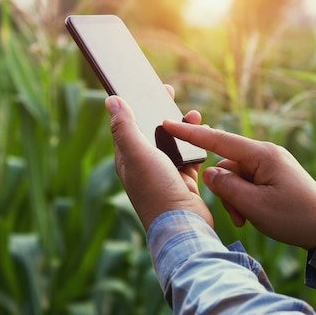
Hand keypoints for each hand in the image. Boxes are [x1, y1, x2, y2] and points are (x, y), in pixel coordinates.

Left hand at [105, 95, 212, 230]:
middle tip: (169, 92)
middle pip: (151, 131)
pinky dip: (196, 143)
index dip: (134, 104)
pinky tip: (204, 134)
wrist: (183, 227)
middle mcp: (144, 165)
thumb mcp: (137, 154)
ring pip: (172, 142)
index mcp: (127, 158)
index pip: (128, 125)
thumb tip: (111, 100)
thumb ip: (125, 127)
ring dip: (181, 126)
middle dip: (159, 111)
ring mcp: (164, 173)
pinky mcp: (183, 180)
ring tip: (194, 114)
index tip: (145, 87)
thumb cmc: (156, 191)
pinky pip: (189, 155)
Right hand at [162, 120, 315, 249]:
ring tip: (246, 219)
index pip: (219, 140)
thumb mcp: (255, 206)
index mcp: (262, 155)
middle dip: (225, 190)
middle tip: (237, 215)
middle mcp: (264, 154)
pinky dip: (242, 198)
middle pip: (226, 165)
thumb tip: (207, 172)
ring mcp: (268, 164)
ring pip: (234, 176)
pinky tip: (251, 215)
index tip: (168, 123)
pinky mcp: (270, 174)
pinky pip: (245, 182)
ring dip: (234, 198)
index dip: (191, 133)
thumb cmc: (294, 217)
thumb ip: (226, 187)